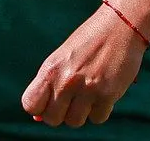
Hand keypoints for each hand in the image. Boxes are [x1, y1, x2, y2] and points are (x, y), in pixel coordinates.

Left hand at [21, 4, 146, 127]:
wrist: (119, 27)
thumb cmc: (88, 43)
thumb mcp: (62, 58)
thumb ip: (50, 85)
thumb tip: (38, 117)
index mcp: (49, 69)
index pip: (30, 104)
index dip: (39, 108)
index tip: (49, 102)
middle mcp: (65, 80)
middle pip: (52, 119)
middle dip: (60, 113)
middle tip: (71, 100)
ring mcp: (87, 89)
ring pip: (74, 122)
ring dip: (81, 113)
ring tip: (87, 95)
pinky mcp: (108, 94)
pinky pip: (97, 119)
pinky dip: (100, 111)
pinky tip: (102, 94)